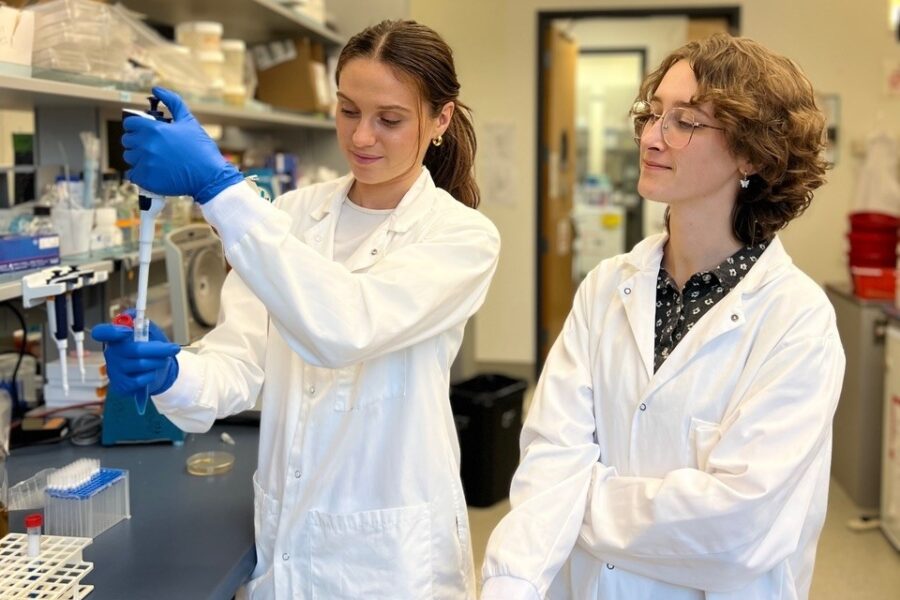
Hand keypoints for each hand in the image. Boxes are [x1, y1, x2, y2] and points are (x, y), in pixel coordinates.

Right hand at [91, 310, 180, 395]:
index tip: (128, 331)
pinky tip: (152, 373)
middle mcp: (111, 353)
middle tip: (174, 349)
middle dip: (158, 349)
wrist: (155, 371)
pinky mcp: (121, 385)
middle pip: (135, 350)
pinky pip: (141, 380)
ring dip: (159, 361)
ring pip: (141, 364)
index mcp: (115, 337)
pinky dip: (152, 375)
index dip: (112, 331)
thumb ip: (143, 322)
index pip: (102, 332)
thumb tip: (134, 314)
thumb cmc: (150, 349)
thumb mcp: (150, 333)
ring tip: (164, 360)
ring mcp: (114, 370)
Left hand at [122, 87, 243, 202]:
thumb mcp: (189, 121)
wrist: (210, 176)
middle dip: (137, 142)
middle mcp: (146, 145)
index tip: (144, 132)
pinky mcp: (146, 180)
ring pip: (129, 158)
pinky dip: (141, 174)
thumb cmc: (201, 148)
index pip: (129, 124)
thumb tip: (156, 89)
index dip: (136, 127)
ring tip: (155, 161)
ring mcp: (145, 163)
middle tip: (153, 148)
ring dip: (138, 158)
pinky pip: (133, 175)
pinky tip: (155, 173)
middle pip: (127, 141)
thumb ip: (173, 102)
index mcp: (153, 130)